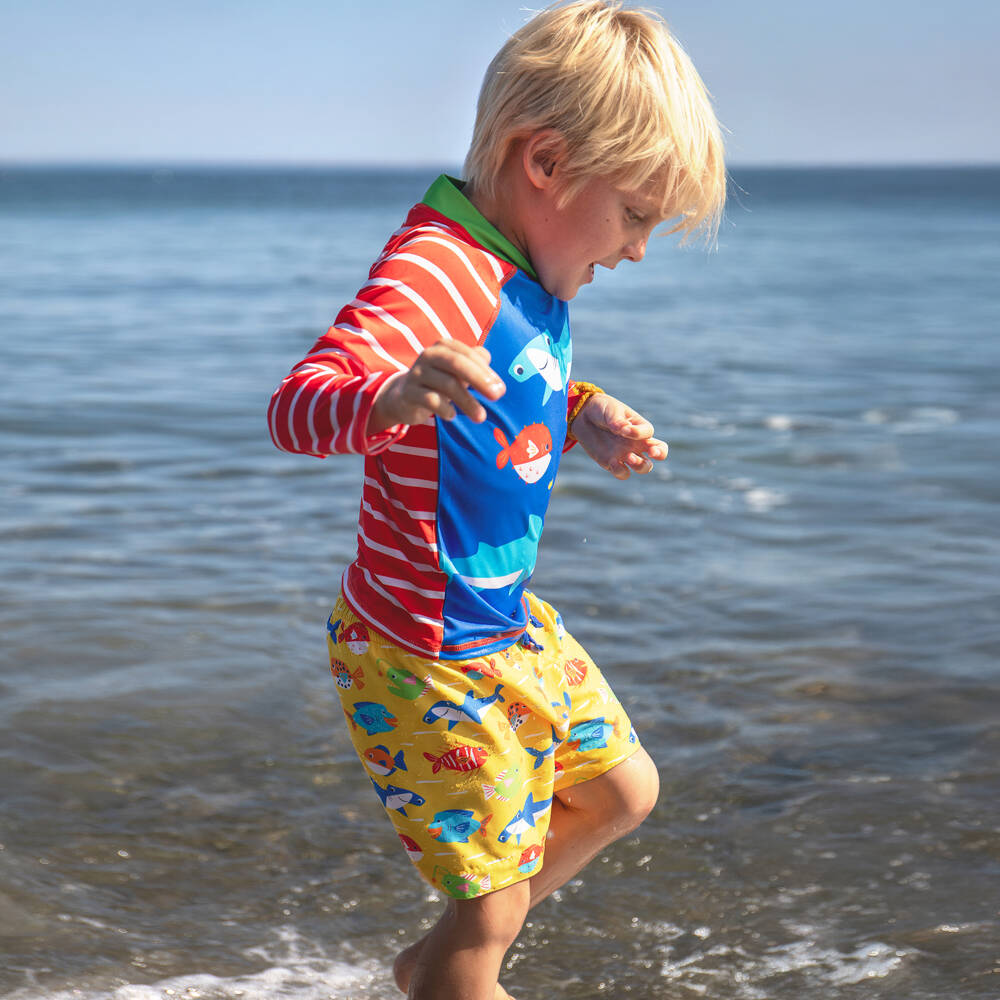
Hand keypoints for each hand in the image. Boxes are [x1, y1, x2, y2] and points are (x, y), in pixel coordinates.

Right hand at [368, 341, 505, 434]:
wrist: (404, 396)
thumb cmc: (439, 381)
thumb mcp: (458, 371)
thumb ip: (475, 362)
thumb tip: (487, 357)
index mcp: (444, 347)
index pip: (468, 355)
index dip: (486, 371)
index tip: (501, 390)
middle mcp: (429, 355)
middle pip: (457, 364)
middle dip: (480, 380)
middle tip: (497, 396)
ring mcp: (417, 373)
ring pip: (447, 384)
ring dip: (467, 402)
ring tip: (480, 417)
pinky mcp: (409, 392)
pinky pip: (430, 400)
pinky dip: (445, 409)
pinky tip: (452, 416)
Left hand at [571, 393, 667, 479]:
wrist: (583, 416)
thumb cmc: (601, 410)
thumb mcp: (610, 410)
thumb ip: (618, 420)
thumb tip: (623, 429)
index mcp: (639, 427)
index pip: (649, 433)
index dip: (640, 433)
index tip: (624, 429)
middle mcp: (636, 442)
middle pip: (658, 453)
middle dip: (659, 454)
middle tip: (651, 452)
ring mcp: (625, 454)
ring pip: (643, 467)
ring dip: (640, 465)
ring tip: (629, 457)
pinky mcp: (612, 463)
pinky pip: (622, 473)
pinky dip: (620, 471)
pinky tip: (612, 462)